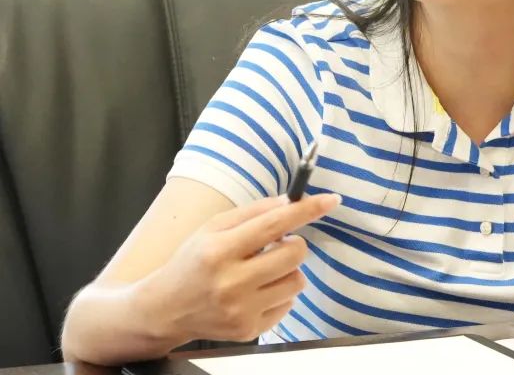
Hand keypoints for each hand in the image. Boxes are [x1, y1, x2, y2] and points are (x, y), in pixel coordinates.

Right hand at [141, 193, 340, 342]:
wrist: (164, 310)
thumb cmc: (191, 262)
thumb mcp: (212, 228)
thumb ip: (252, 213)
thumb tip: (289, 203)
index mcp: (219, 250)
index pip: (274, 225)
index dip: (307, 210)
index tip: (331, 200)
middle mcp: (231, 283)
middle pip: (295, 254)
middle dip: (293, 244)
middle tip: (275, 245)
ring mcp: (241, 311)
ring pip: (297, 281)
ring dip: (288, 270)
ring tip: (263, 270)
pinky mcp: (249, 331)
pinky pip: (288, 304)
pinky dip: (279, 294)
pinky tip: (256, 291)